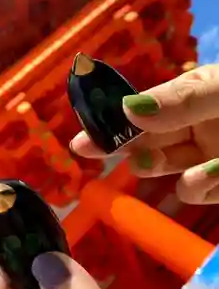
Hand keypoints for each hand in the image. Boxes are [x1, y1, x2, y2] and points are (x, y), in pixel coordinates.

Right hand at [71, 64, 218, 203]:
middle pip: (142, 139)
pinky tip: (214, 172)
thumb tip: (126, 108)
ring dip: (154, 164)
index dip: (111, 119)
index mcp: (187, 97)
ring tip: (166, 162)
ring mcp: (203, 159)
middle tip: (88, 147)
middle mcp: (190, 128)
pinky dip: (197, 186)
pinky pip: (192, 192)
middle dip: (114, 143)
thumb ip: (180, 101)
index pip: (140, 109)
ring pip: (162, 166)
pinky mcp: (216, 187)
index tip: (83, 130)